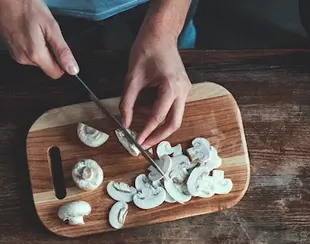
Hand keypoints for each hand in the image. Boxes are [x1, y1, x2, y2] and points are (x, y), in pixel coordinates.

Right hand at [0, 0, 77, 78]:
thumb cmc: (22, 6)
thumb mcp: (50, 26)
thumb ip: (62, 50)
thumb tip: (72, 69)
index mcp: (35, 54)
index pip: (56, 73)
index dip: (62, 63)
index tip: (60, 49)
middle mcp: (24, 59)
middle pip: (47, 66)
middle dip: (51, 53)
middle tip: (44, 33)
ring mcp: (15, 54)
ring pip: (37, 60)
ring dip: (40, 48)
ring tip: (34, 29)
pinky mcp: (11, 50)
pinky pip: (27, 53)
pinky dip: (31, 44)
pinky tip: (27, 30)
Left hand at [120, 24, 190, 147]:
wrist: (161, 33)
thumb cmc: (147, 49)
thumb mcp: (132, 77)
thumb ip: (127, 102)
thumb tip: (124, 122)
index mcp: (171, 87)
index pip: (158, 117)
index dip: (147, 131)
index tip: (138, 141)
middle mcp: (182, 91)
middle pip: (174, 123)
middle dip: (159, 135)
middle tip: (145, 143)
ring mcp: (185, 90)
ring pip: (175, 117)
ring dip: (157, 122)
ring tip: (139, 119)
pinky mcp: (183, 89)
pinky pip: (173, 107)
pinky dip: (160, 112)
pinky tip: (145, 108)